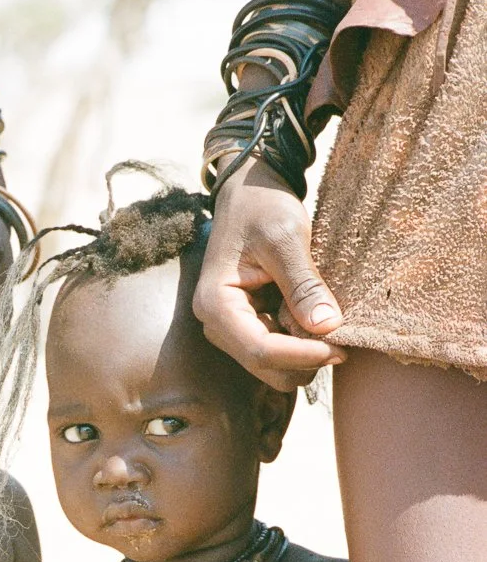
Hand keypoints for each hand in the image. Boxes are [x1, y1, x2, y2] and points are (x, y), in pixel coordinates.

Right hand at [193, 161, 346, 392]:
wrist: (249, 193)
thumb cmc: (262, 207)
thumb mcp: (286, 238)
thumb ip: (305, 284)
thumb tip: (328, 328)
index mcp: (216, 305)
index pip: (261, 350)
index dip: (304, 355)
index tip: (342, 348)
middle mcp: (217, 326)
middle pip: (265, 367)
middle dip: (305, 360)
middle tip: (344, 339)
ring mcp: (231, 330)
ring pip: (273, 368)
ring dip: (305, 356)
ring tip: (331, 326)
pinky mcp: (248, 328)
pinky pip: (277, 353)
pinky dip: (301, 346)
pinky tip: (318, 322)